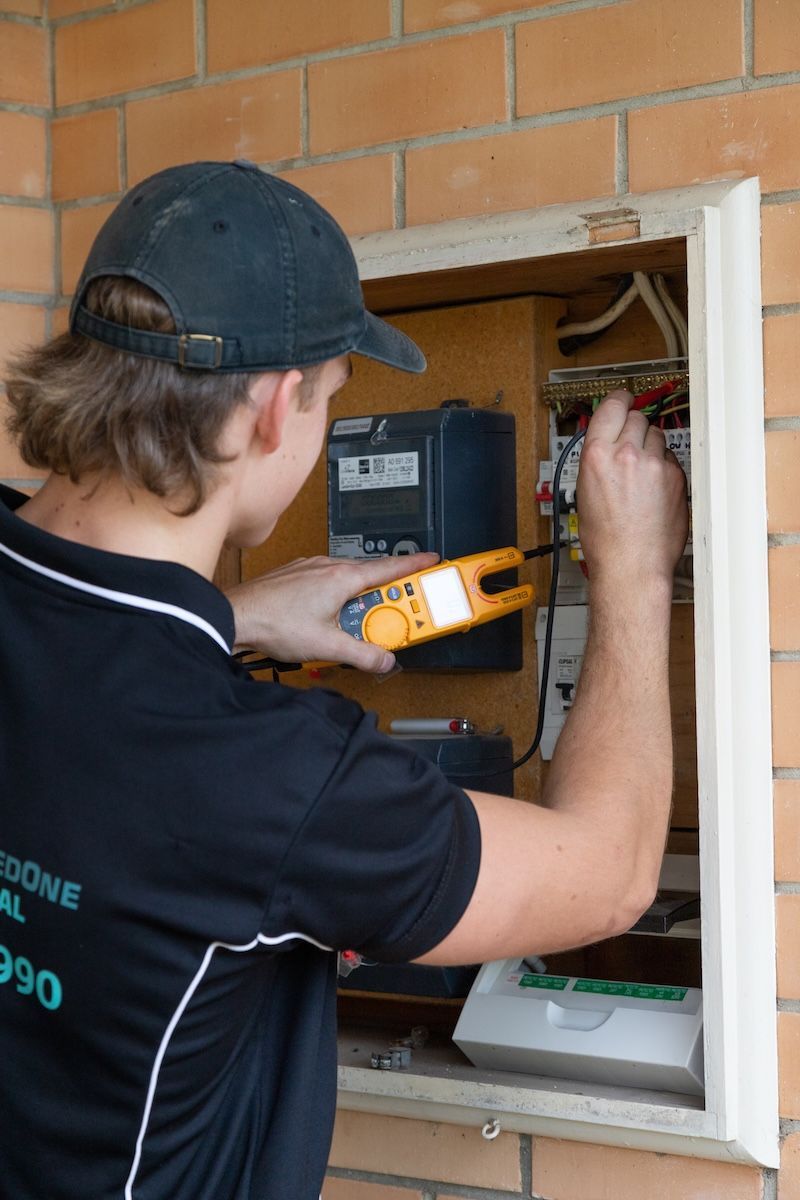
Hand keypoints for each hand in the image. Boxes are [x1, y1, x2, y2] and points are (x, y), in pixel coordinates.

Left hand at [225, 552, 438, 672]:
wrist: (234, 617)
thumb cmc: (273, 623)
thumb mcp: (327, 646)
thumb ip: (362, 654)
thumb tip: (384, 660)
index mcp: (342, 578)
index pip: (389, 568)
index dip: (414, 564)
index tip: (431, 560)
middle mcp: (327, 567)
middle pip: (370, 578)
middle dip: (385, 598)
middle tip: (395, 617)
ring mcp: (310, 570)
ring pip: (348, 582)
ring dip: (359, 602)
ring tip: (358, 627)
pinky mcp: (295, 577)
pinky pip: (327, 584)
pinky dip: (338, 599)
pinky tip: (330, 620)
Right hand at [576, 389, 688, 586]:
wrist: (630, 563)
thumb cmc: (605, 538)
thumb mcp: (584, 491)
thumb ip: (597, 459)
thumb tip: (606, 443)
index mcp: (598, 456)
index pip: (612, 406)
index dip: (618, 400)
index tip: (622, 399)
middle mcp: (627, 454)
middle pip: (637, 418)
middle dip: (633, 427)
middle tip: (630, 443)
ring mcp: (655, 465)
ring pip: (657, 435)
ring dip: (650, 446)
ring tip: (641, 472)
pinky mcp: (677, 477)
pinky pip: (671, 458)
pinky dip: (664, 467)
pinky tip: (654, 488)